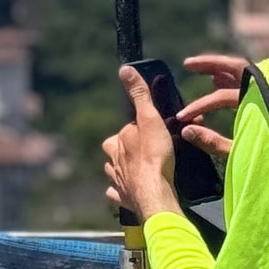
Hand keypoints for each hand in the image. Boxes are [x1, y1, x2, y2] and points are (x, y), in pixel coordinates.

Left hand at [102, 66, 178, 218]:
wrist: (155, 193)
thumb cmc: (154, 155)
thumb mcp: (149, 119)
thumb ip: (139, 96)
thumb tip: (125, 70)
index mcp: (117, 142)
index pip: (125, 130)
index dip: (138, 129)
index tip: (151, 131)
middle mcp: (113, 161)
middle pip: (114, 151)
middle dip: (124, 149)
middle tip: (142, 149)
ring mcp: (117, 181)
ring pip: (114, 171)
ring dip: (122, 169)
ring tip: (136, 169)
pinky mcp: (124, 199)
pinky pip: (118, 193)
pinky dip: (121, 191)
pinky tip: (126, 191)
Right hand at [176, 54, 249, 159]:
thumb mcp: (243, 151)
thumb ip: (214, 142)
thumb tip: (186, 130)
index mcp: (259, 101)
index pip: (222, 96)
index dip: (200, 105)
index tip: (182, 117)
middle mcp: (267, 90)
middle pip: (236, 67)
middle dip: (211, 64)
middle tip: (187, 64)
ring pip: (243, 71)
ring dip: (220, 68)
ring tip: (198, 67)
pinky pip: (250, 81)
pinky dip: (232, 78)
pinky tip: (217, 81)